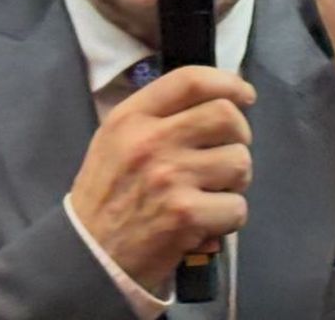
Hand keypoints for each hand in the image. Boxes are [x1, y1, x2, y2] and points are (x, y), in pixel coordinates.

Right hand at [69, 67, 255, 294]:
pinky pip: (237, 207)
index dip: (228, 83)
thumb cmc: (109, 194)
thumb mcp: (116, 140)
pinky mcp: (186, 215)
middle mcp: (151, 141)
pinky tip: (206, 222)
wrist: (90, 254)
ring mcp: (170, 178)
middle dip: (240, 135)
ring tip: (212, 191)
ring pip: (239, 162)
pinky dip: (228, 217)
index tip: (244, 95)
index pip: (190, 80)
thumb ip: (158, 115)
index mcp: (131, 117)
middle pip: (226, 116)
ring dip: (235, 181)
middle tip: (227, 152)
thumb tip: (220, 98)